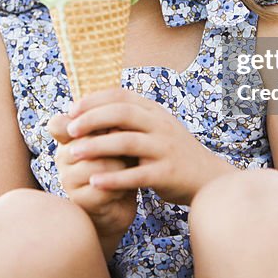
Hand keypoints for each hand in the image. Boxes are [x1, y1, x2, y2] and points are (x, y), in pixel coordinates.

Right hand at [47, 112, 136, 256]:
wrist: (120, 200)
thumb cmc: (120, 161)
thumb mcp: (116, 137)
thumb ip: (112, 122)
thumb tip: (116, 117)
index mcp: (68, 136)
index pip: (60, 123)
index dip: (86, 120)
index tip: (110, 124)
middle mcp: (62, 155)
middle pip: (88, 140)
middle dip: (115, 142)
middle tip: (129, 149)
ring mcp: (67, 178)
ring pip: (98, 164)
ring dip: (121, 166)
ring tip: (128, 168)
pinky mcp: (78, 200)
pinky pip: (103, 188)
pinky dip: (119, 186)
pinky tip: (123, 188)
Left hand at [63, 87, 237, 205]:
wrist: (207, 178)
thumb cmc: (170, 153)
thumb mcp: (152, 129)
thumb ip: (125, 121)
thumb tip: (86, 113)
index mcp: (153, 111)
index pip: (120, 95)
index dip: (93, 100)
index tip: (71, 110)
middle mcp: (160, 125)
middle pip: (122, 113)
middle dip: (92, 119)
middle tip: (70, 130)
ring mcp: (165, 148)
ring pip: (126, 142)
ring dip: (97, 147)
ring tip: (73, 154)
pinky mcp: (167, 173)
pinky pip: (137, 175)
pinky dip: (114, 178)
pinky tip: (94, 181)